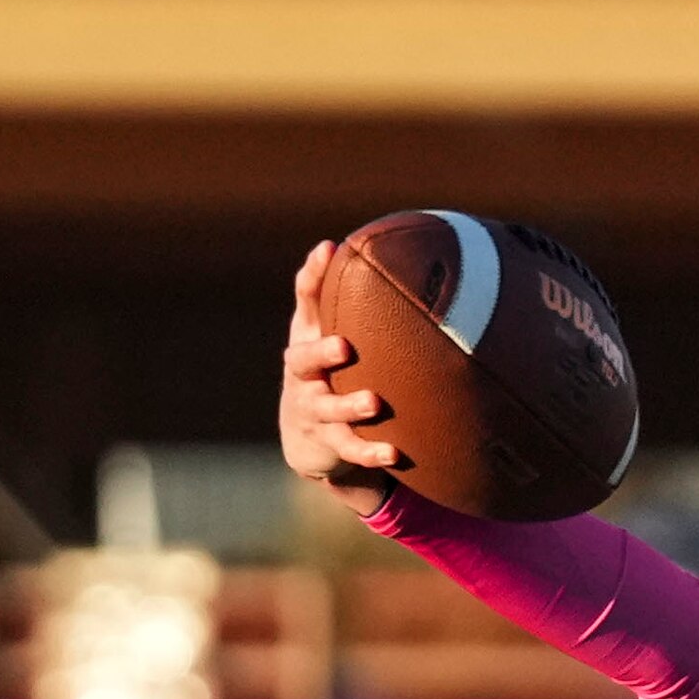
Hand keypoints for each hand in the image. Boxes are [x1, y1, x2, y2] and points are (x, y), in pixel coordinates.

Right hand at [277, 242, 401, 504]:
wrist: (308, 435)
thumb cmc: (328, 368)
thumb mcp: (330, 330)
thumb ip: (348, 295)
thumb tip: (388, 245)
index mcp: (307, 337)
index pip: (305, 301)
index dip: (312, 275)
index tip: (329, 250)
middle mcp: (303, 374)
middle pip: (302, 360)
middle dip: (322, 353)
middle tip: (344, 346)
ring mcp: (312, 409)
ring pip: (327, 409)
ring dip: (349, 407)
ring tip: (373, 403)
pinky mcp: (328, 443)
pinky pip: (350, 449)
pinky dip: (371, 452)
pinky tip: (395, 453)